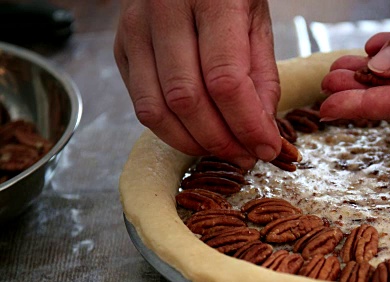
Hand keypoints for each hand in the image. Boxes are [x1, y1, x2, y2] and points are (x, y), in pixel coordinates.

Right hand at [114, 0, 280, 168]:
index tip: (266, 147)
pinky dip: (170, 130)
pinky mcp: (120, 47)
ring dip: (192, 143)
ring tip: (222, 150)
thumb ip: (261, 76)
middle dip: (220, 140)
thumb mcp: (257, 21)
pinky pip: (141, 104)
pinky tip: (196, 132)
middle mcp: (165, 12)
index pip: (225, 81)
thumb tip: (261, 132)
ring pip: (156, 110)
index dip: (246, 124)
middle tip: (245, 156)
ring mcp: (135, 30)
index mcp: (212, 0)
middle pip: (187, 100)